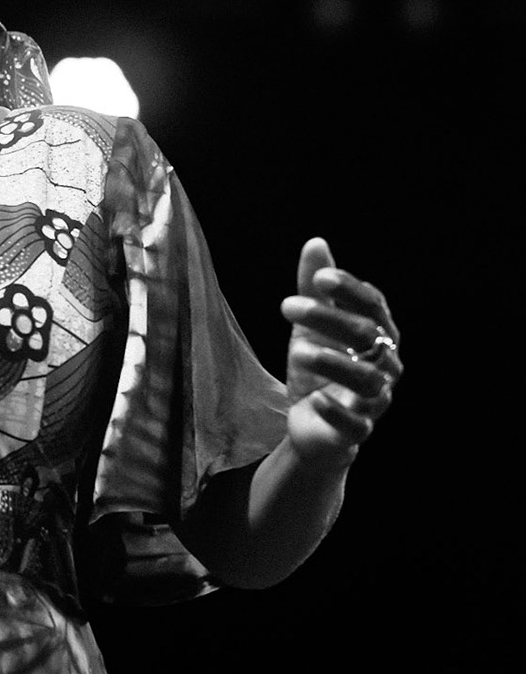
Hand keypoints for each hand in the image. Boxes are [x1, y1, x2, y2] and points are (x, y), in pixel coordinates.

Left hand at [279, 237, 401, 466]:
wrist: (314, 423)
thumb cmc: (321, 367)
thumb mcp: (311, 326)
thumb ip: (315, 289)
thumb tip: (316, 242)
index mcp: (379, 336)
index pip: (374, 306)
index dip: (350, 290)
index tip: (320, 278)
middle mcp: (385, 366)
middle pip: (368, 336)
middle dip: (330, 319)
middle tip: (288, 305)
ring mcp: (374, 400)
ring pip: (367, 381)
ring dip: (334, 363)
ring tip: (298, 349)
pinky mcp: (357, 431)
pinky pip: (356, 424)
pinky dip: (337, 411)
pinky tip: (317, 398)